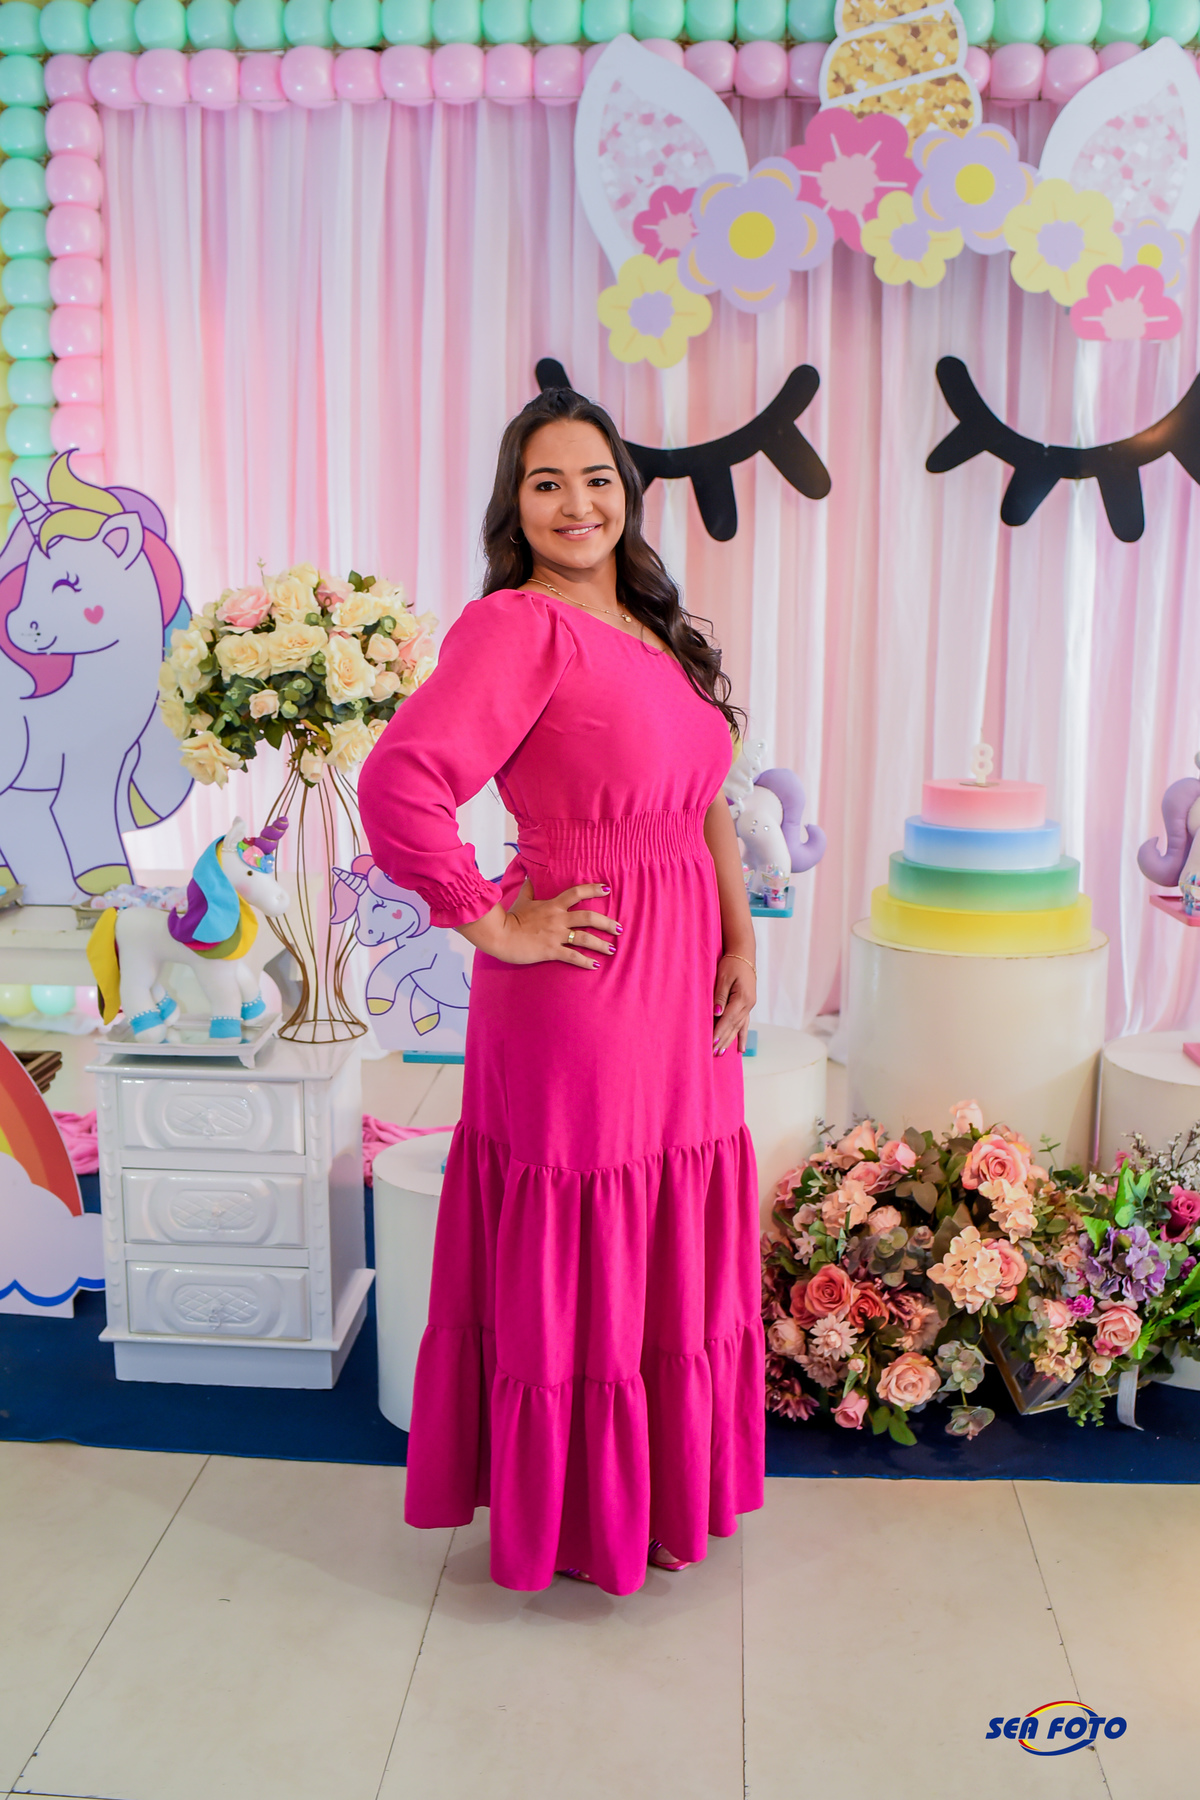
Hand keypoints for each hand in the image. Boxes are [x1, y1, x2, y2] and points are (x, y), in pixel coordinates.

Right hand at [460, 878, 620, 968]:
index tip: (607, 889)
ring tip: (612, 949)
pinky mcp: (551, 951)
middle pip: (589, 917)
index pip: (577, 893)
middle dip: (607, 922)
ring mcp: (556, 935)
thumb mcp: (521, 900)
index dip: (593, 889)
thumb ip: (529, 888)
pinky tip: (595, 965)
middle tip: (619, 928)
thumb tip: (529, 875)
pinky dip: (586, 962)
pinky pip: (573, 956)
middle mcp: (558, 918)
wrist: (500, 935)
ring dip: (601, 944)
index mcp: (553, 905)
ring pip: (585, 938)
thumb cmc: (510, 918)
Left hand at [713, 952, 754, 1054]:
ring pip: (739, 1027)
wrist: (744, 954)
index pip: (728, 1018)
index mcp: (742, 998)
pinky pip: (744, 1024)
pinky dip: (741, 1036)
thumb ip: (720, 996)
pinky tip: (740, 1049)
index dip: (720, 1031)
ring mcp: (749, 1006)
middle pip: (734, 1026)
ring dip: (730, 1041)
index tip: (711, 1043)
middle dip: (723, 1040)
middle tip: (713, 1053)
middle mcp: (748, 1004)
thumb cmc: (732, 963)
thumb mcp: (723, 977)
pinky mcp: (747, 1005)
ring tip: (721, 1053)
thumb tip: (717, 1013)